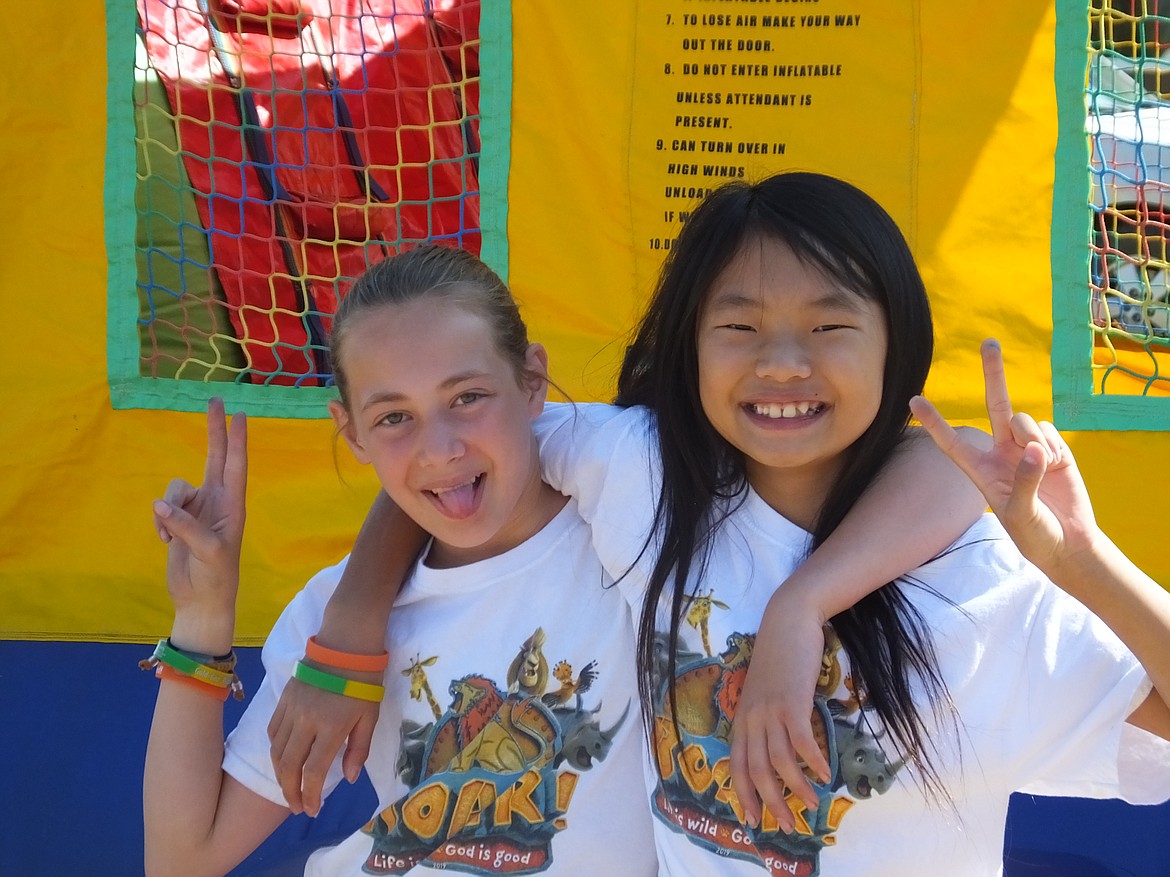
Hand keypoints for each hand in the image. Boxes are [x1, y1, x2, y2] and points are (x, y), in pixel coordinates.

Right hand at [153, 398, 246, 652]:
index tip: (240, 414)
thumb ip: (186, 527)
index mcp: (233, 506)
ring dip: (168, 509)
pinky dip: (160, 522)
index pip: (236, 465)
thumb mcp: (207, 552)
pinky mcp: (179, 520)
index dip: (237, 440)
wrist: (200, 600)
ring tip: (172, 537)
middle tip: (216, 399)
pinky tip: (165, 542)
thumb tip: (161, 505)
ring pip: (176, 488)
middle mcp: (217, 502)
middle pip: (215, 457)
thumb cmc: (215, 577)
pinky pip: (163, 507)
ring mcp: (198, 510)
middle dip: (214, 430)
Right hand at [267, 675, 379, 815]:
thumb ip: (358, 750)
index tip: (312, 810)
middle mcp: (306, 722)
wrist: (345, 645)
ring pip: (276, 751)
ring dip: (280, 774)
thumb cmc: (364, 682)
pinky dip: (275, 750)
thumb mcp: (369, 717)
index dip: (309, 795)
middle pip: (288, 766)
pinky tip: (284, 759)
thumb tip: (349, 778)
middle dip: (290, 792)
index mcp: (331, 728)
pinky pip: (273, 732)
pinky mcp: (283, 699)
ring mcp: (291, 710)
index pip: (312, 771)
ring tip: (289, 788)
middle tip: (297, 807)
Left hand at [729, 589, 831, 830]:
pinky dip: (814, 760)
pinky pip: (802, 741)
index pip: (736, 764)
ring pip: (779, 761)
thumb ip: (766, 717)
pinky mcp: (792, 702)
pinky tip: (826, 773)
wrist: (788, 621)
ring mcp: (770, 710)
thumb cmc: (779, 656)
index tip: (752, 819)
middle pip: (756, 770)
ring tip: (813, 803)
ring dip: (797, 787)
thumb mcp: (764, 691)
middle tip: (788, 825)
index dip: (743, 794)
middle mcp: (751, 717)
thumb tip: (780, 747)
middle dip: (771, 802)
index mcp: (742, 717)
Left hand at [909, 339, 1096, 573]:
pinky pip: (1050, 432)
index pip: (951, 442)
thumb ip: (1024, 481)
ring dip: (1031, 438)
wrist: (1068, 543)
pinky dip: (1054, 449)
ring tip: (1040, 466)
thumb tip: (1034, 449)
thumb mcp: (1021, 514)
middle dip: (994, 372)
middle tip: (989, 341)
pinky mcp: (1054, 448)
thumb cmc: (1035, 534)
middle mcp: (1001, 452)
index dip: (934, 422)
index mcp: (980, 470)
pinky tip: (1056, 468)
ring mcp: (1028, 447)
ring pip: (1024, 421)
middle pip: (994, 405)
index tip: (913, 400)